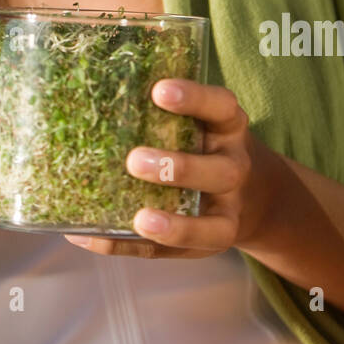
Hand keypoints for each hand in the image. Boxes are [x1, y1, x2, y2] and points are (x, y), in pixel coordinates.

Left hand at [63, 78, 275, 258]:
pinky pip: (172, 253)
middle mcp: (234, 168)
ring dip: (173, 225)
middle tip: (134, 160)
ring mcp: (227, 211)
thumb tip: (89, 93)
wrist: (255, 195)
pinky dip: (129, 246)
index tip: (159, 90)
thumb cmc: (205, 145)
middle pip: (220, 172)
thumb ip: (164, 112)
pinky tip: (93, 236)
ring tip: (139, 218)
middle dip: (179, 168)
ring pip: (210, 226)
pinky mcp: (210, 245)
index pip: (221, 107)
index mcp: (229, 128)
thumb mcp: (202, 120)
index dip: (194, 98)